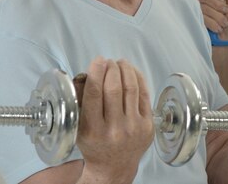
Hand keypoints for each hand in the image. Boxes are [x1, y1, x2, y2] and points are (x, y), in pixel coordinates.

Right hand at [76, 57, 153, 181]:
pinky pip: (144, 95)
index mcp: (93, 130)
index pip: (94, 94)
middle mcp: (114, 129)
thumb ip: (81, 102)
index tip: (97, 60)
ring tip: (121, 63)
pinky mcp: (148, 125)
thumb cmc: (95, 144)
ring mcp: (133, 127)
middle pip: (114, 88)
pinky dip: (138, 79)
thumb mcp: (79, 127)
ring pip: (131, 89)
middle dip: (111, 69)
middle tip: (108, 61)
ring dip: (126, 70)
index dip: (96, 72)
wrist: (114, 167)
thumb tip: (86, 73)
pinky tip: (133, 72)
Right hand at [196, 0, 227, 40]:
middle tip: (225, 11)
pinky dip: (213, 23)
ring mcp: (195, 11)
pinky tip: (218, 28)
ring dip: (218, 16)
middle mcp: (201, 1)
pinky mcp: (193, 21)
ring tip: (224, 24)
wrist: (224, 43)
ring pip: (202, 6)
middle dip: (217, 4)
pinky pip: (201, 17)